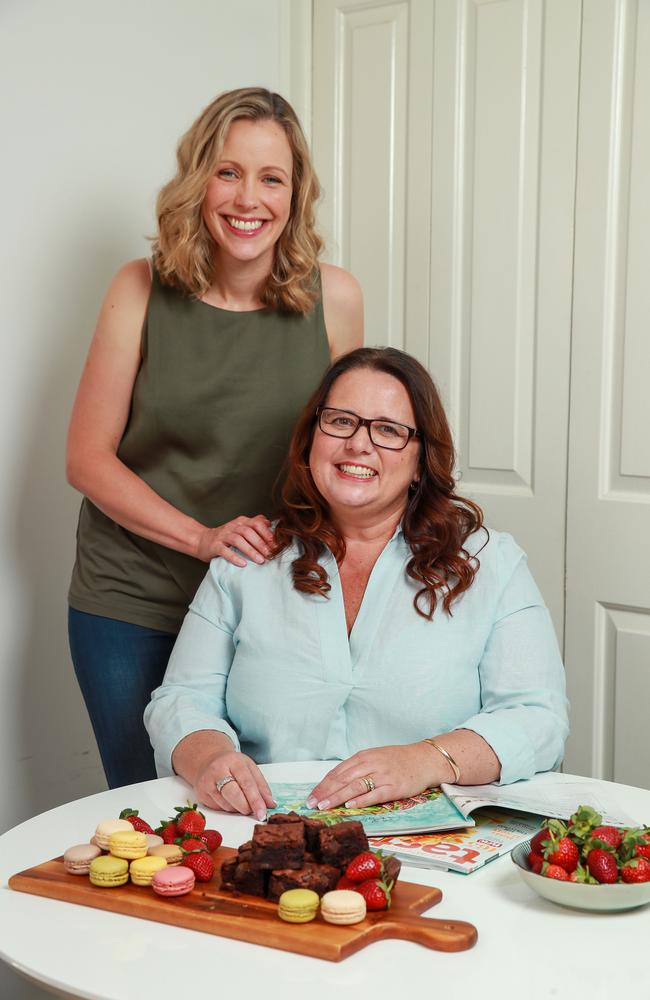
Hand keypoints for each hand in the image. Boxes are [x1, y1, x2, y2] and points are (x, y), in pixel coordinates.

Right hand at [193, 749, 275, 820]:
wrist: (209, 761)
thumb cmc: (233, 765)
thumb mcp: (250, 768)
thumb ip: (261, 786)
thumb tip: (271, 804)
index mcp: (233, 761)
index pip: (246, 783)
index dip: (256, 800)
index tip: (263, 812)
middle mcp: (217, 770)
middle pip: (233, 795)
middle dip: (246, 807)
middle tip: (254, 812)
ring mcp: (206, 783)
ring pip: (226, 805)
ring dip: (238, 808)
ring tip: (241, 800)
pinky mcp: (201, 794)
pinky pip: (218, 808)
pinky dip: (228, 808)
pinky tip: (229, 799)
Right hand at [195, 515, 273, 565]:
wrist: (202, 540)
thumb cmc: (226, 537)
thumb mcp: (241, 528)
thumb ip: (255, 525)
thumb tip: (271, 525)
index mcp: (241, 521)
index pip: (257, 523)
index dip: (267, 533)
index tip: (276, 545)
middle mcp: (232, 526)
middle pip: (248, 531)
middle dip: (261, 543)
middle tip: (270, 554)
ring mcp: (223, 536)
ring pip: (238, 540)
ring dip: (251, 551)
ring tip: (260, 560)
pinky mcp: (215, 546)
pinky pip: (225, 551)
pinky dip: (234, 557)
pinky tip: (243, 564)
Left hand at [306, 744, 446, 809]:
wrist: (424, 759)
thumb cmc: (398, 760)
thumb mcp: (374, 758)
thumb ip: (357, 768)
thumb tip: (335, 783)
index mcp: (363, 756)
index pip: (338, 771)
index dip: (323, 784)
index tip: (311, 796)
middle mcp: (371, 764)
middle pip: (343, 779)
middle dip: (325, 792)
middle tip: (311, 804)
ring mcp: (382, 775)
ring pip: (355, 786)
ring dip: (337, 797)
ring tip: (324, 806)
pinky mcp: (394, 787)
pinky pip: (375, 794)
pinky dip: (361, 800)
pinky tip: (350, 806)